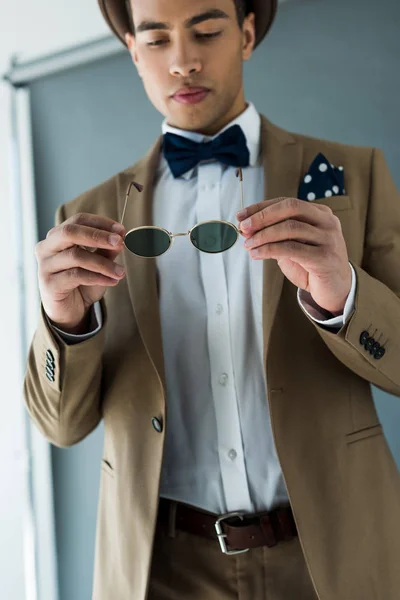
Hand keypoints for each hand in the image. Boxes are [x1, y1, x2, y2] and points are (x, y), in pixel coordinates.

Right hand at [35, 213, 125, 332]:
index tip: (121, 230)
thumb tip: (121, 236)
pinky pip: (76, 276)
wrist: (70, 310)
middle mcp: (47, 247)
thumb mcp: (99, 263)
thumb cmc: (82, 283)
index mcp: (58, 236)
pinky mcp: (49, 284)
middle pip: (70, 232)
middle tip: (120, 243)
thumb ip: (107, 249)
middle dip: (98, 236)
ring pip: (76, 256)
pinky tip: (112, 281)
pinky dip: (98, 277)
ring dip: (103, 263)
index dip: (100, 223)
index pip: (78, 220)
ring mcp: (45, 265)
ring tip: (121, 272)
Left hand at [236, 197, 351, 314]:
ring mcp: (328, 239)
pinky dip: (269, 250)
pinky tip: (257, 254)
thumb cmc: (311, 266)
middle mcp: (327, 222)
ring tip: (248, 244)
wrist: (335, 290)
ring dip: (263, 235)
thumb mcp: (292, 246)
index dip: (261, 207)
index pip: (286, 202)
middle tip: (243, 227)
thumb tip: (247, 228)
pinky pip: (292, 248)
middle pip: (291, 207)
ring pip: (290, 227)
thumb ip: (275, 236)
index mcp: (320, 213)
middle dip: (263, 216)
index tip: (241, 215)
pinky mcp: (324, 258)